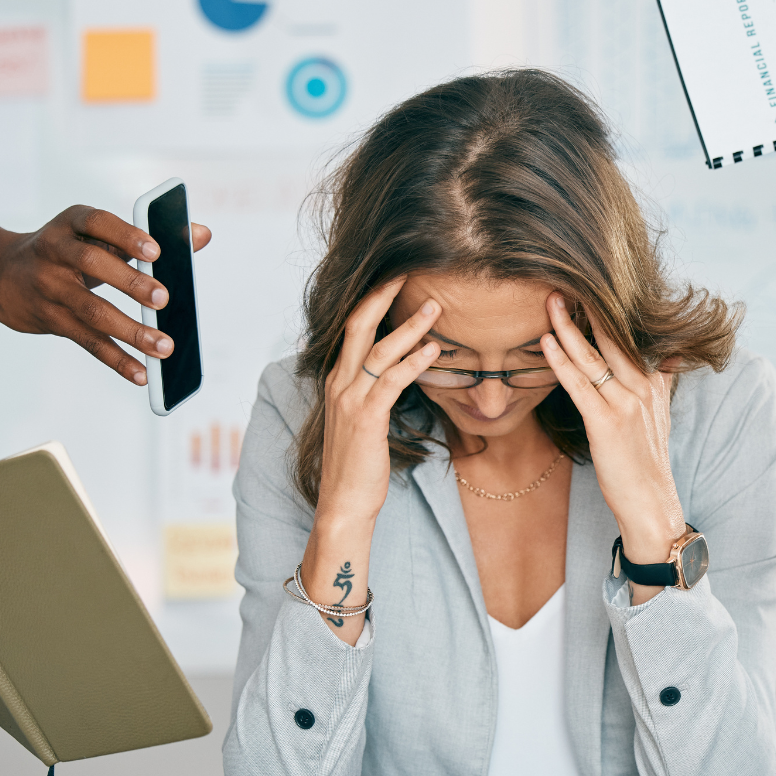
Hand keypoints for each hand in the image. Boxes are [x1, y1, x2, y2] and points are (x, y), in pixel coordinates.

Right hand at [0, 207, 212, 385]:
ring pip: (92, 310)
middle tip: (163, 298)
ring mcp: (50, 287)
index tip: (155, 250)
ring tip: (164, 346)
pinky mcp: (50, 319)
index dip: (125, 235)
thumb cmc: (68, 250)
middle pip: (93, 264)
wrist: (0, 272)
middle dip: (130, 282)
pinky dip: (116, 359)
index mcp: (72, 223)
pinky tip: (141, 373)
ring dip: (130, 331)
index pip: (97, 222)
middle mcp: (55, 252)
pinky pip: (87, 341)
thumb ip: (149, 236)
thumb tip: (202, 235)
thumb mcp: (97, 234)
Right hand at [300, 276, 440, 644]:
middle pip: (357, 325)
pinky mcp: (366, 418)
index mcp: (337, 381)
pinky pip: (391, 381)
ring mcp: (350, 400)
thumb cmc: (359, 465)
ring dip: (409, 326)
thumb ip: (375, 393)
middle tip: (409, 271)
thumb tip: (399, 373)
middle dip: (383, 295)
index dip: (373, 301)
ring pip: (378, 349)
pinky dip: (413, 361)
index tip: (397, 279)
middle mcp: (339, 383)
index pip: (352, 329)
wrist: (343, 504)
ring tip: (437, 307)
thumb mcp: (363, 421)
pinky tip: (434, 350)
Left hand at [540, 293, 683, 603]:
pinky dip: (561, 360)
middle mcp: (642, 387)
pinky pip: (580, 384)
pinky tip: (546, 342)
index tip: (585, 284)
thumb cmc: (647, 463)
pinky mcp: (607, 423)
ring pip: (594, 356)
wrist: (652, 504)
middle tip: (563, 277)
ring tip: (549, 299)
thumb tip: (671, 356)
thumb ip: (662, 381)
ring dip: (568, 326)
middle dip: (587, 307)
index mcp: (652, 382)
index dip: (606, 311)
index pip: (627, 336)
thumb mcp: (660, 416)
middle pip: (612, 337)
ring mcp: (626, 404)